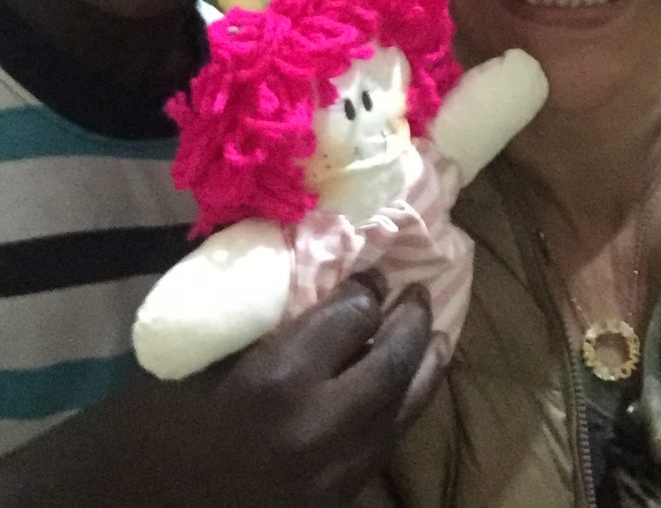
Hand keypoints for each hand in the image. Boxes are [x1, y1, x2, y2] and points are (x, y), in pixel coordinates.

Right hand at [1, 277, 441, 506]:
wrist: (130, 506)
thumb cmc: (152, 421)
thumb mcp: (207, 354)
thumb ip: (267, 318)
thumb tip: (312, 271)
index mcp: (278, 379)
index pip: (352, 315)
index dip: (367, 288)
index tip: (370, 273)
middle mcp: (319, 427)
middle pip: (391, 362)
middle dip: (410, 322)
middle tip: (417, 295)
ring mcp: (333, 474)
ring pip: (402, 412)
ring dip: (422, 369)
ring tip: (435, 339)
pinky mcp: (334, 503)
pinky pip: (383, 450)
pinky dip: (400, 413)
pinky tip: (405, 394)